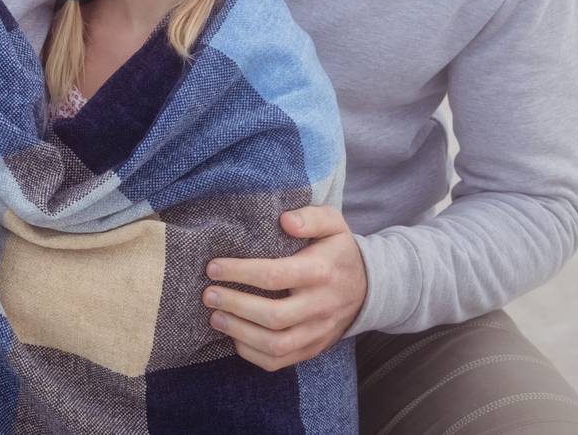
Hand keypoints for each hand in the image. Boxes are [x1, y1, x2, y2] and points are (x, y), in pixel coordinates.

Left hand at [201, 205, 366, 371]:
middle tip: (208, 294)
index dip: (240, 272)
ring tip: (215, 317)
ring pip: (276, 344)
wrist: (369, 288)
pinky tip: (234, 336)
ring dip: (239, 332)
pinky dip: (252, 353)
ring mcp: (317, 331)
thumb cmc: (338, 252)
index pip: (275, 275)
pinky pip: (280, 361)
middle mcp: (320, 306)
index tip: (213, 268)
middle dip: (234, 305)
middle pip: (273, 316)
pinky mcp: (312, 348)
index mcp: (321, 272)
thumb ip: (311, 217)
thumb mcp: (333, 224)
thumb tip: (285, 221)